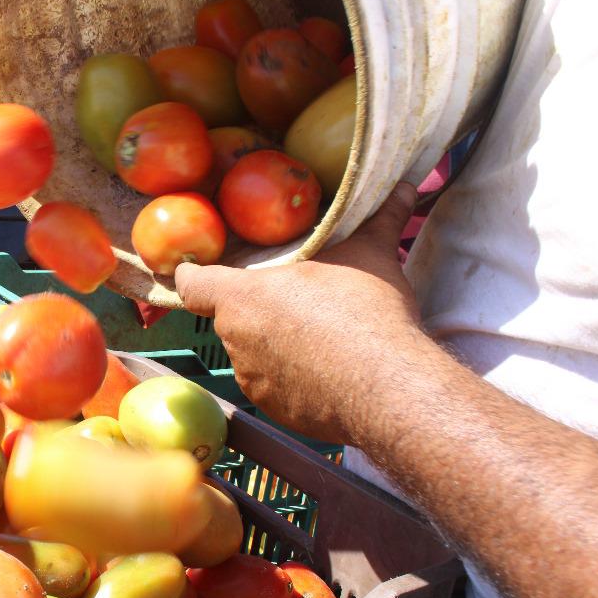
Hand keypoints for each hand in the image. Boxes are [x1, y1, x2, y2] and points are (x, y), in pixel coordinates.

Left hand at [175, 182, 422, 441]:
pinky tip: (326, 372)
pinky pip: (274, 388)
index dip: (192, 276)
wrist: (385, 388)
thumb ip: (378, 219)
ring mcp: (250, 378)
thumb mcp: (371, 255)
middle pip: (232, 317)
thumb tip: (405, 187)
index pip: (192, 283)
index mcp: (241, 296)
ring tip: (319, 338)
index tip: (195, 271)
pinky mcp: (273, 409)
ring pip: (253, 354)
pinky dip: (291, 379)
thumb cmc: (365, 313)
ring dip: (275, 345)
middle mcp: (235, 338)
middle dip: (257, 309)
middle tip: (294, 301)